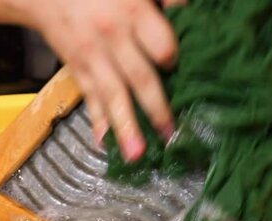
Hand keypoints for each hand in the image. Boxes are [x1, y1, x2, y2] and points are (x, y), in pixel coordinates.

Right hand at [29, 0, 185, 161]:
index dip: (172, 59)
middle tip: (170, 135)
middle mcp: (113, 38)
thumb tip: (191, 13)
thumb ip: (164, 0)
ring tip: (136, 154)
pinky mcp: (80, 71)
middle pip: (138, 78)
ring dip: (125, 127)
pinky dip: (98, 122)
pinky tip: (104, 143)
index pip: (159, 44)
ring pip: (112, 95)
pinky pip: (91, 99)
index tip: (180, 71)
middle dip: (155, 109)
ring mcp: (94, 58)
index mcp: (133, 11)